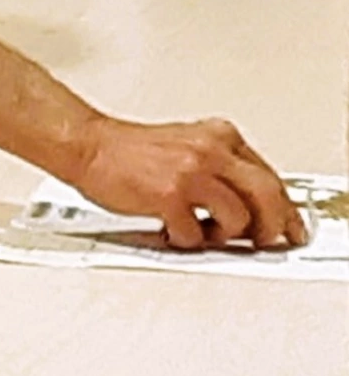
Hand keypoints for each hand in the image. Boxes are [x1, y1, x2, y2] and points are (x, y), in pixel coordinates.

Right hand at [74, 115, 306, 249]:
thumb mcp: (188, 144)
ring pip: (239, 219)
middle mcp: (209, 149)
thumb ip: (221, 166)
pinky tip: (175, 229)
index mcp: (218, 135)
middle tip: (260, 240)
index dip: (282, 208)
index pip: (269, 175)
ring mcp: (191, 172)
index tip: (286, 225)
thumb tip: (252, 202)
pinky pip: (198, 235)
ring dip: (224, 235)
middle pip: (267, 195)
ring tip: (205, 231)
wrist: (90, 146)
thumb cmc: (131, 150)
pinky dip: (189, 240)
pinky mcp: (169, 196)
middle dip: (271, 226)